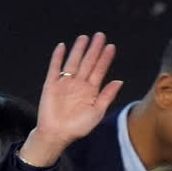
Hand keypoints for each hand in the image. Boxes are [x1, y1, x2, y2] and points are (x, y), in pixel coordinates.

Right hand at [19, 32, 123, 166]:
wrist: (57, 135)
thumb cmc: (78, 127)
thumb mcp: (97, 112)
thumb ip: (107, 96)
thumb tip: (119, 81)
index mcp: (91, 91)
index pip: (99, 70)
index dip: (105, 58)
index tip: (111, 46)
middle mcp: (79, 84)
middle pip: (88, 62)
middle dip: (94, 49)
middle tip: (100, 35)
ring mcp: (65, 83)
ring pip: (73, 62)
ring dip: (78, 50)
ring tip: (84, 38)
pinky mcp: (51, 85)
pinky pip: (55, 68)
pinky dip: (58, 57)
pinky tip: (62, 46)